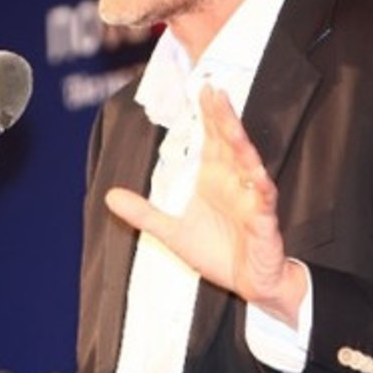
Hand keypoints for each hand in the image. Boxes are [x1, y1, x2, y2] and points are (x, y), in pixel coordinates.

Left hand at [105, 86, 306, 325]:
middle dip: (223, 117)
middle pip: (230, 142)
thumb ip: (143, 213)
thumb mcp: (171, 233)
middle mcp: (235, 181)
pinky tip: (259, 176)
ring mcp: (252, 199)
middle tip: (215, 90)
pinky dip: (261, 189)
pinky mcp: (264, 221)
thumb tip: (108, 196)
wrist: (250, 285)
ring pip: (249, 164)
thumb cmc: (218, 252)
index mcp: (215, 177)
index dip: (208, 114)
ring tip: (232, 125)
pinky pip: (264, 201)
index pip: (212, 138)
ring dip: (242, 144)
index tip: (201, 88)